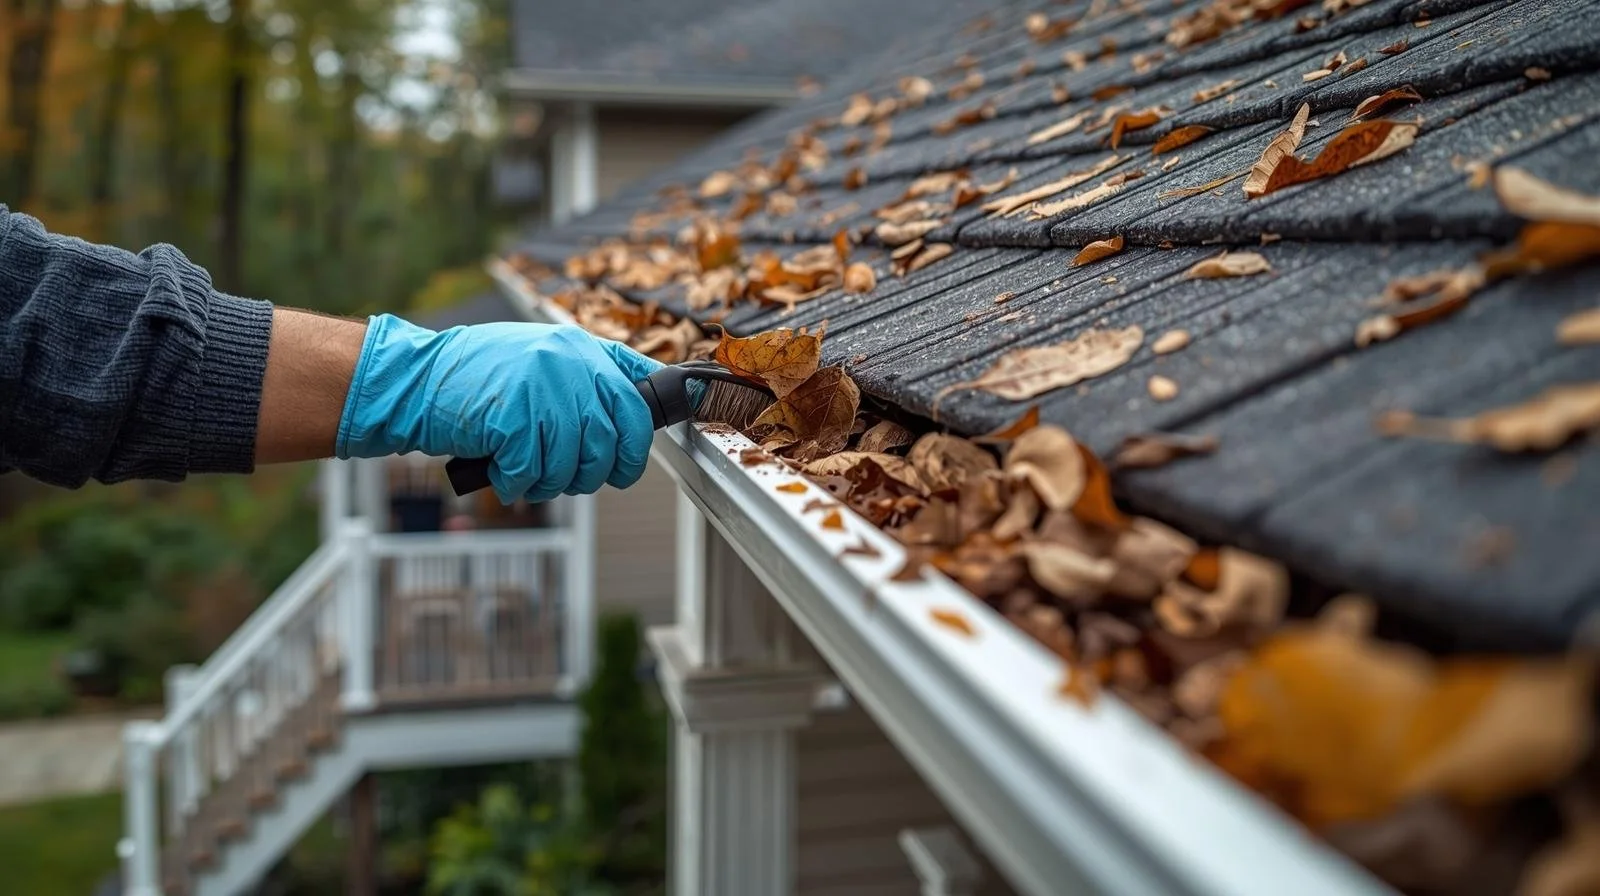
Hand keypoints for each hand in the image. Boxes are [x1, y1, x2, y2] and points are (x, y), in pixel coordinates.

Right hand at [336, 314, 661, 502]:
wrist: (415, 379)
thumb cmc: (477, 382)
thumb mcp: (537, 362)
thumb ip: (580, 382)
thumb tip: (626, 422)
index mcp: (580, 347)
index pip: (638, 390)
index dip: (642, 433)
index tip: (633, 457)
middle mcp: (569, 362)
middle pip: (617, 437)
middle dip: (599, 472)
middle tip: (575, 480)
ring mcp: (542, 387)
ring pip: (578, 461)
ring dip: (553, 483)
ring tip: (529, 475)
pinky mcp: (514, 415)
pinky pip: (535, 471)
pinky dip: (518, 483)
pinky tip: (503, 473)